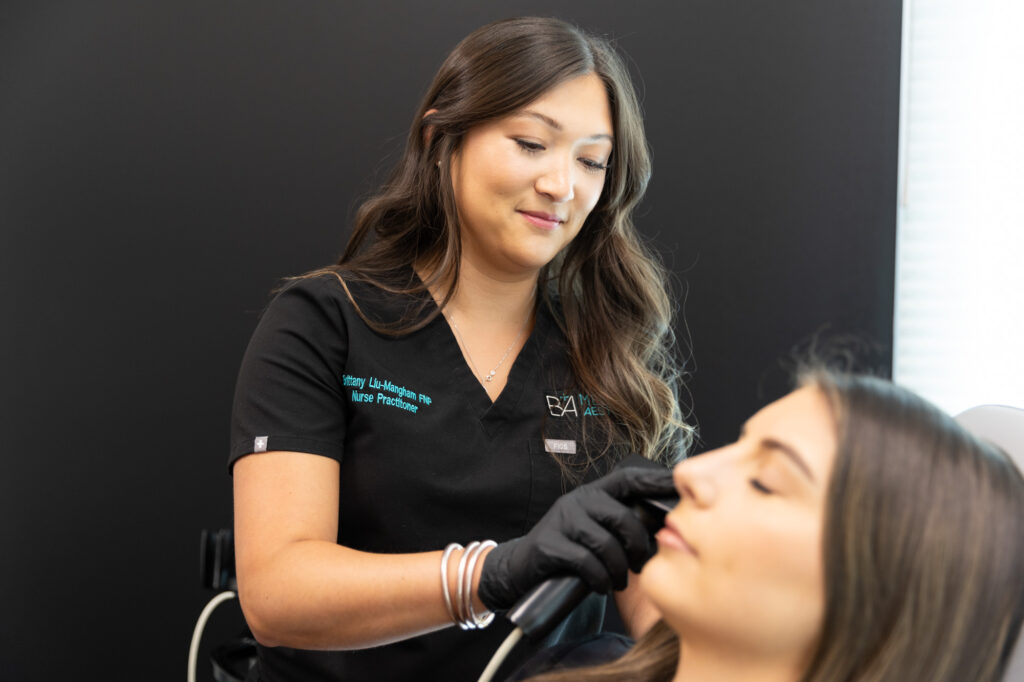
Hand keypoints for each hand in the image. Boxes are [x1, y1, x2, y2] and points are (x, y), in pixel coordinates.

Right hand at [477, 466, 673, 611]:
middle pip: (623, 517)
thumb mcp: (594, 529)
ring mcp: (561, 521)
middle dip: (638, 546)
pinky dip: (600, 579)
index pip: (627, 479)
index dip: (654, 480)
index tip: (678, 485)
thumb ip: (619, 523)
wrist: (521, 567)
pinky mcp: (550, 545)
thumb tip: (663, 528)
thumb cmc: (568, 551)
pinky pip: (586, 562)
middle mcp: (577, 501)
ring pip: (606, 543)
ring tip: (619, 581)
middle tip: (640, 566)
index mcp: (592, 493)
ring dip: (619, 569)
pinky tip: (602, 586)